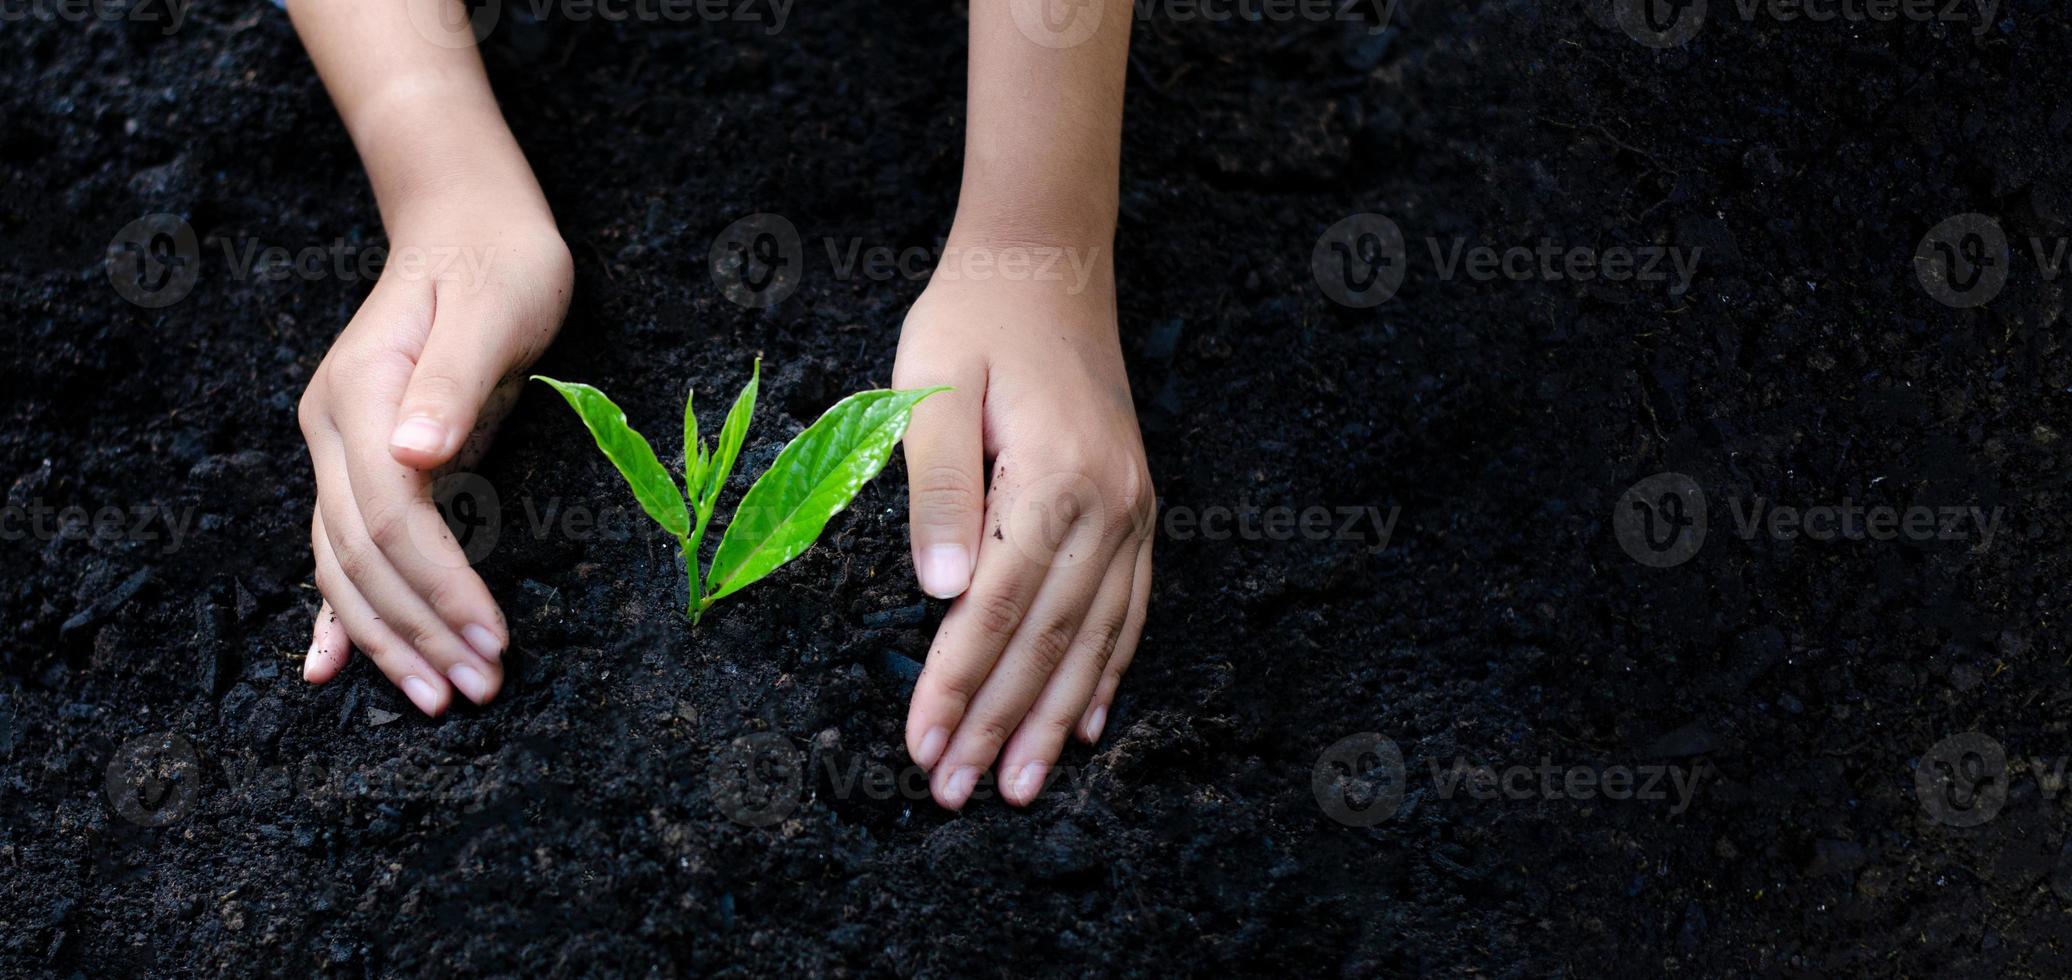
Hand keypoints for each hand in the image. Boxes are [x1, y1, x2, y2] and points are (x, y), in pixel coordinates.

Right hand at [298, 212, 571, 715]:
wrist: (470, 225)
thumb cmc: (500, 263)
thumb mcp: (495, 307)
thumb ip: (453, 380)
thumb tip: (419, 454)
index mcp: (365, 395)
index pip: (393, 516)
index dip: (441, 584)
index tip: (495, 638)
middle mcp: (335, 430)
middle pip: (364, 556)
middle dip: (421, 631)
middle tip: (479, 690)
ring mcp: (338, 449)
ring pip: (347, 566)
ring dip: (391, 638)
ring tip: (442, 696)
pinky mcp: (360, 464)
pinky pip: (339, 550)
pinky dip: (336, 613)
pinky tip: (327, 666)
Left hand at [892, 242, 1154, 808]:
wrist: (1047, 261)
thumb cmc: (973, 320)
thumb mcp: (930, 388)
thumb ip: (936, 491)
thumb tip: (941, 595)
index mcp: (1051, 477)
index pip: (995, 609)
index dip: (956, 685)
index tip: (920, 747)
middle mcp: (1107, 503)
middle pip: (1047, 640)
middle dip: (998, 724)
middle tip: (957, 793)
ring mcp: (1132, 508)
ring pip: (1095, 638)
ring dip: (1055, 719)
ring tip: (1024, 787)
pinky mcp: (1137, 507)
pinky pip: (1130, 607)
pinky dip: (1108, 671)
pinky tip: (1088, 724)